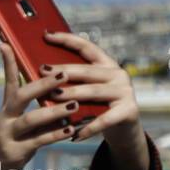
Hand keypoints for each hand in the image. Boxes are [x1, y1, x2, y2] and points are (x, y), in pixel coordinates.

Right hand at [0, 42, 77, 169]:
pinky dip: (56, 134)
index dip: (8, 62)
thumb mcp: (17, 119)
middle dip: (42, 85)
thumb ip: (30, 103)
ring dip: (53, 111)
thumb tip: (52, 88)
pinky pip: (38, 141)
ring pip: (30, 120)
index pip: (9, 80)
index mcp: (7, 108)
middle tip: (63, 75)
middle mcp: (4, 119)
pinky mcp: (15, 152)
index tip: (7, 43)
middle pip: (20, 97)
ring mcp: (7, 136)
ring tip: (74, 105)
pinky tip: (71, 130)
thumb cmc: (14, 140)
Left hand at [40, 30, 148, 169]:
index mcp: (106, 64)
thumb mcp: (86, 90)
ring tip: (52, 98)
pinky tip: (73, 134)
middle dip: (63, 71)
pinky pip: (104, 120)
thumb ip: (72, 81)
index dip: (67, 39)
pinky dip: (88, 128)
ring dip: (71, 95)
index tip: (46, 34)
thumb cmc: (97, 108)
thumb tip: (39, 71)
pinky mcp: (129, 110)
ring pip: (93, 92)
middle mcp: (118, 74)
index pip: (86, 47)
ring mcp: (125, 91)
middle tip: (42, 71)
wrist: (124, 129)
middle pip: (86, 71)